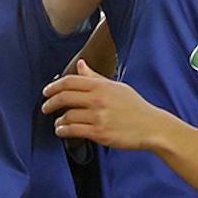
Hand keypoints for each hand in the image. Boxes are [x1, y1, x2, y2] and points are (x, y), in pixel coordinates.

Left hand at [41, 60, 172, 149]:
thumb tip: (81, 64)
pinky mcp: (99, 133)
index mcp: (102, 86)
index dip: (54, 86)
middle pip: (64, 97)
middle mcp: (98, 99)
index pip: (70, 81)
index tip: (47, 92)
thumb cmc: (134, 106)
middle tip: (45, 107)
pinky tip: (62, 131)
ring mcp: (98, 116)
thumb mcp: (116, 87)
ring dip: (58, 120)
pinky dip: (63, 130)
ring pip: (67, 116)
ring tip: (58, 122)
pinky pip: (74, 130)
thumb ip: (95, 77)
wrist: (151, 126)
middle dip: (50, 102)